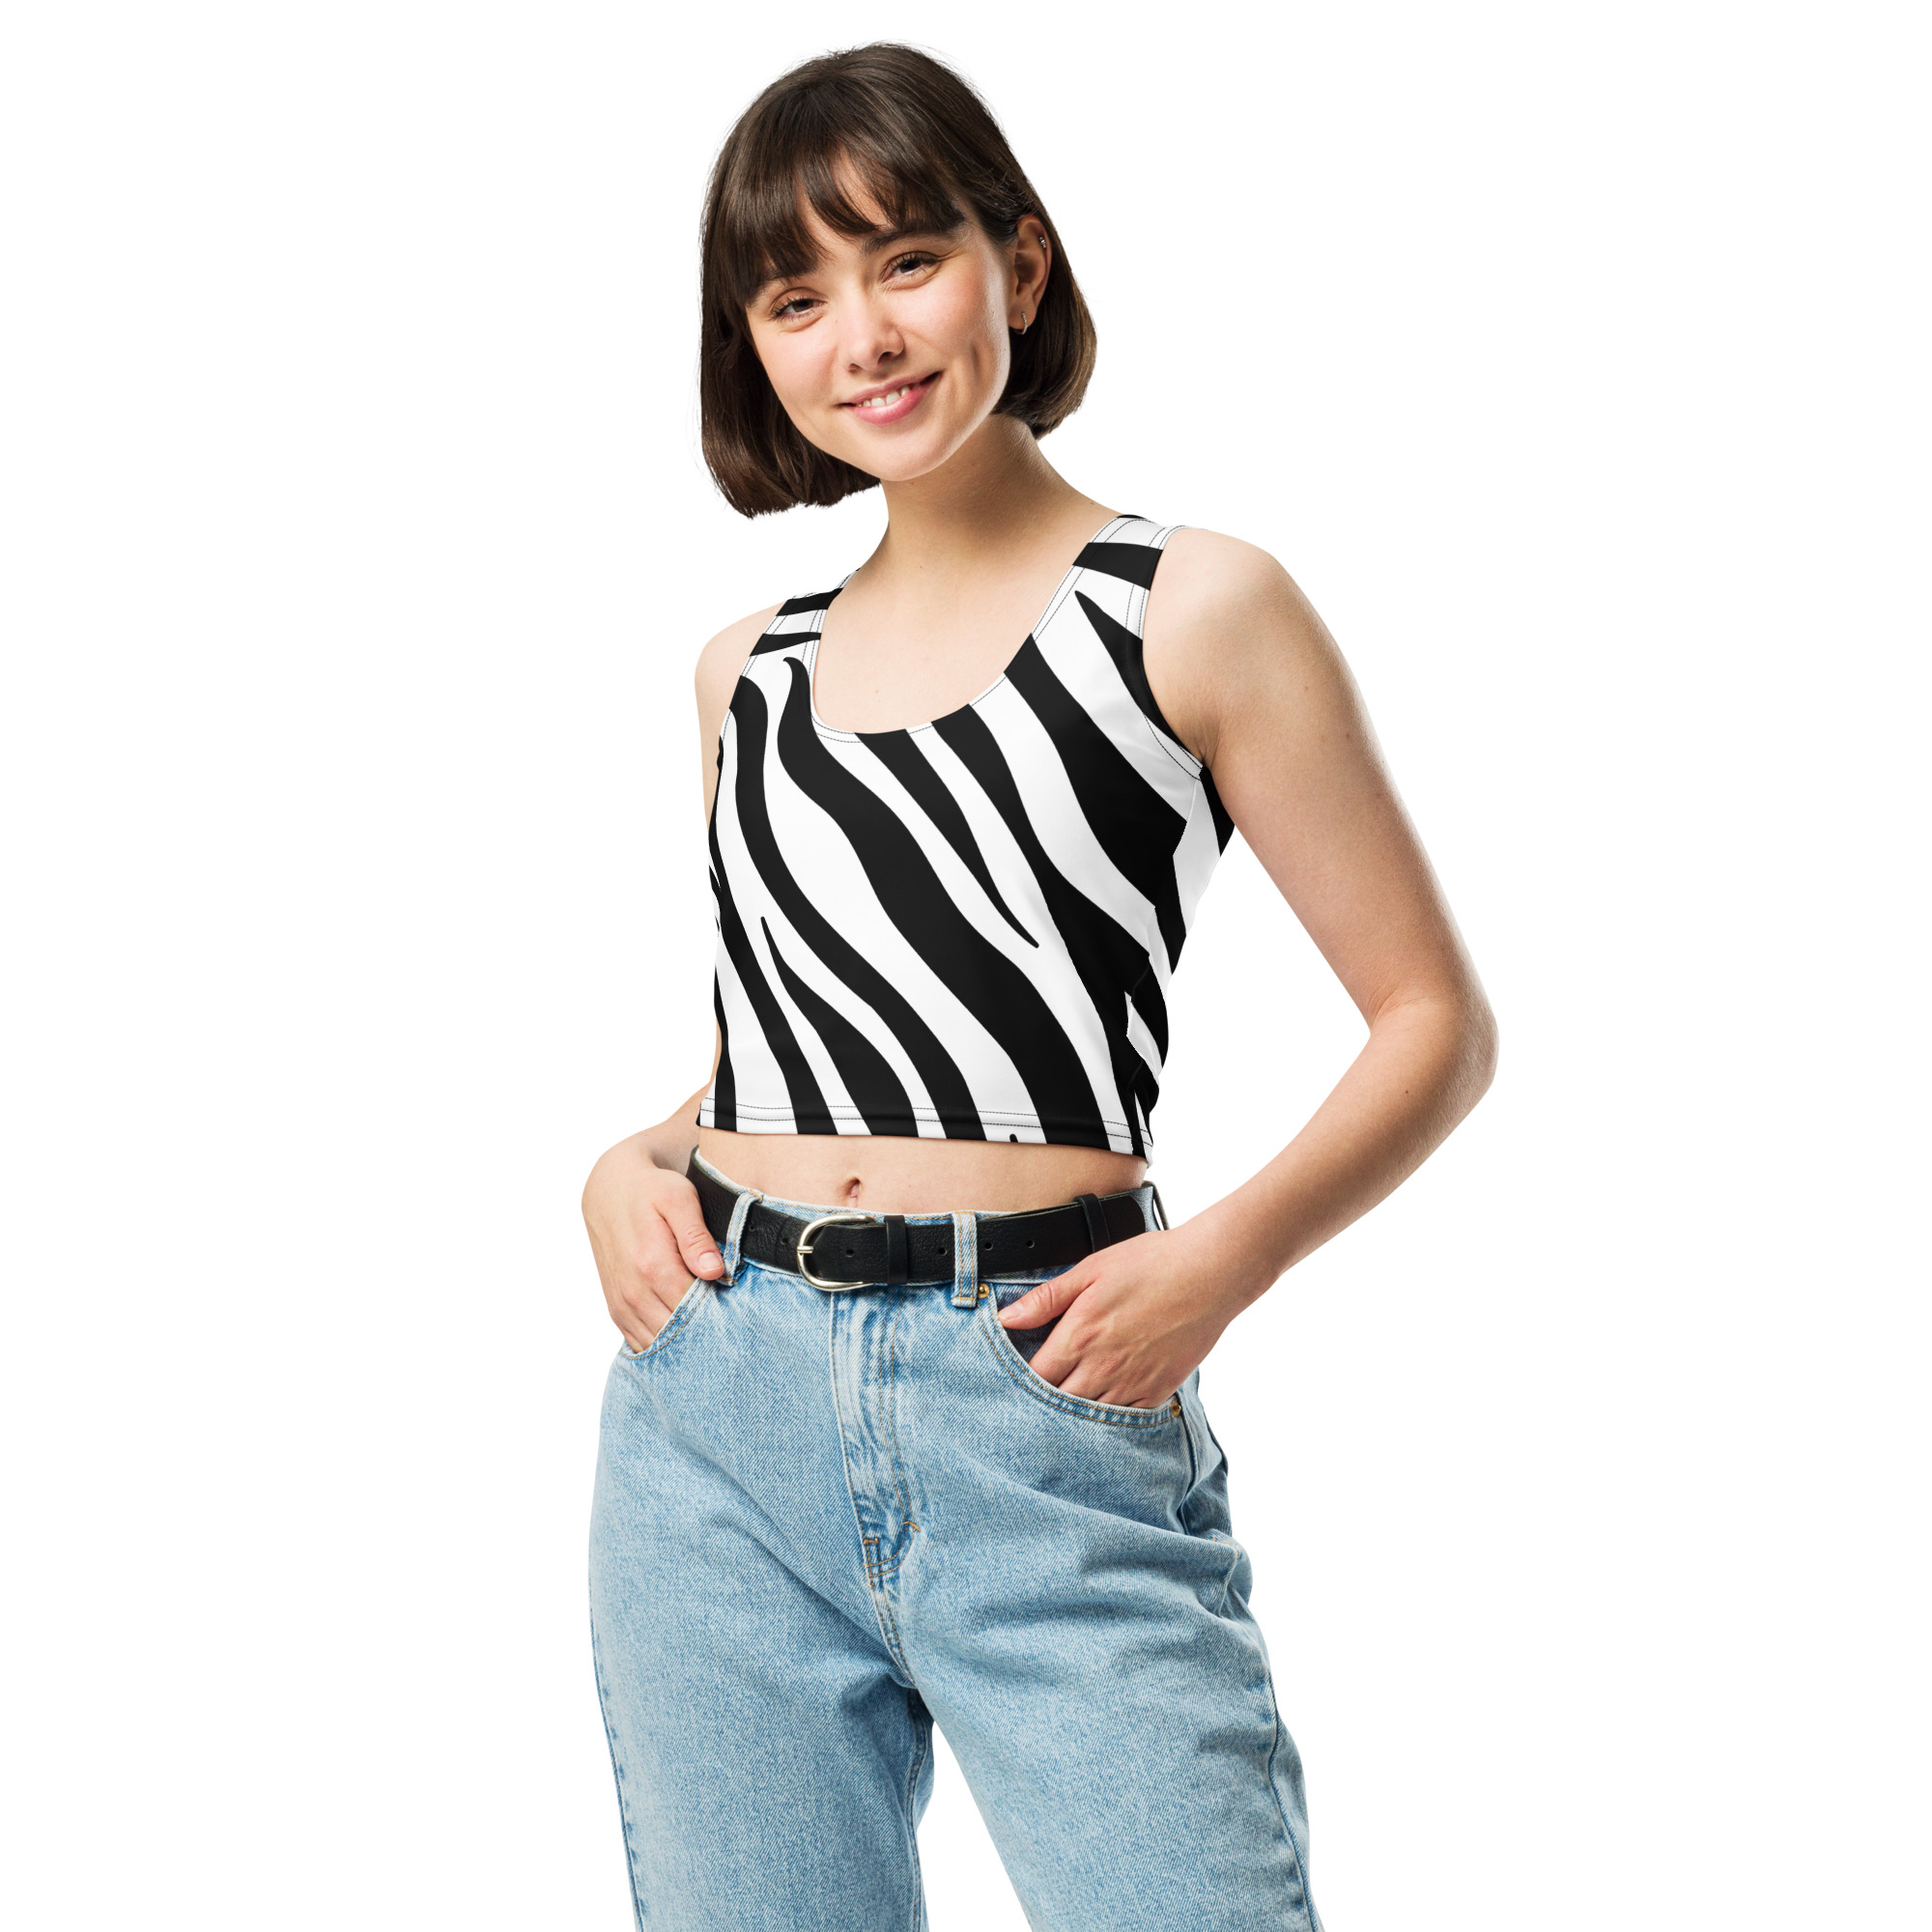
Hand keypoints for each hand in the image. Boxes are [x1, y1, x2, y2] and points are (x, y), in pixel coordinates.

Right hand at [582, 1137, 725, 1351]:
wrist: (610, 1191)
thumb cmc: (651, 1190)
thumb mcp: (678, 1199)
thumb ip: (695, 1236)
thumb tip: (715, 1271)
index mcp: (653, 1266)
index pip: (696, 1308)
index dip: (722, 1312)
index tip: (740, 1307)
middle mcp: (634, 1292)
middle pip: (680, 1331)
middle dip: (707, 1331)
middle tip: (732, 1322)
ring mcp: (623, 1305)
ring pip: (660, 1343)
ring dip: (686, 1341)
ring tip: (712, 1328)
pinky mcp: (617, 1311)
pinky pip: (641, 1343)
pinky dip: (664, 1344)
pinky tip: (686, 1334)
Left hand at [995, 1226, 1243, 1408]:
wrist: (1210, 1272)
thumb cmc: (1151, 1263)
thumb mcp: (1090, 1269)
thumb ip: (1046, 1298)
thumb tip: (1005, 1319)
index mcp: (1079, 1335)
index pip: (1035, 1377)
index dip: (1022, 1380)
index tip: (1019, 1374)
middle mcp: (1102, 1366)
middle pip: (1057, 1403)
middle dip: (1044, 1400)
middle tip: (1038, 1394)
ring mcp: (1132, 1382)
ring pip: (1089, 1416)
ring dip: (1075, 1412)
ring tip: (1068, 1402)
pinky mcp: (1158, 1390)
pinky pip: (1124, 1418)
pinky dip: (1110, 1417)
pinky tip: (1104, 1404)